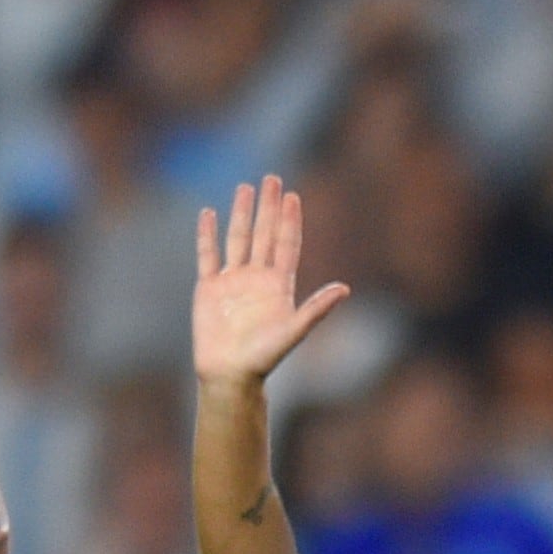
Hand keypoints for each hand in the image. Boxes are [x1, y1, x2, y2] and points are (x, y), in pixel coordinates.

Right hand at [192, 176, 349, 386]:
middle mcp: (258, 278)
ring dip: (242, 214)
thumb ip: (316, 309)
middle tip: (273, 178)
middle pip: (265, 234)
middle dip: (269, 207)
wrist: (230, 375)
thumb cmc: (264, 358)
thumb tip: (345, 289)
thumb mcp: (294, 332)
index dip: (290, 220)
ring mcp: (233, 281)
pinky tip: (209, 214)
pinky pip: (208, 255)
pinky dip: (207, 235)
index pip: (286, 245)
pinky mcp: (209, 288)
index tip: (292, 196)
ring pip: (238, 238)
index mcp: (279, 286)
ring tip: (246, 187)